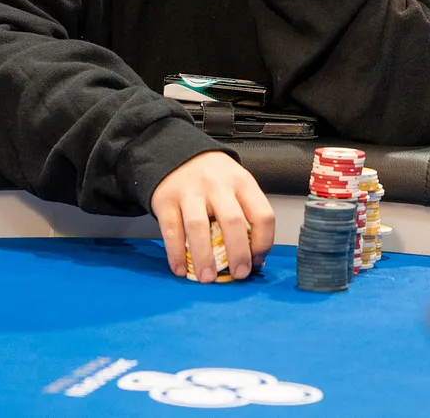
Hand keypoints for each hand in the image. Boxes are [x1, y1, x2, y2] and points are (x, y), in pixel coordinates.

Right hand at [150, 151, 275, 283]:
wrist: (175, 153)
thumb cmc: (212, 177)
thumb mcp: (236, 185)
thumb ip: (246, 214)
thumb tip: (255, 258)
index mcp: (242, 182)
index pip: (262, 214)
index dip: (263, 243)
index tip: (257, 261)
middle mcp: (217, 184)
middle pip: (232, 222)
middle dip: (238, 254)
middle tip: (238, 274)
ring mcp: (190, 191)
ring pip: (198, 227)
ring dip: (204, 257)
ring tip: (207, 278)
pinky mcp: (166, 199)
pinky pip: (171, 230)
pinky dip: (176, 254)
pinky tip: (181, 268)